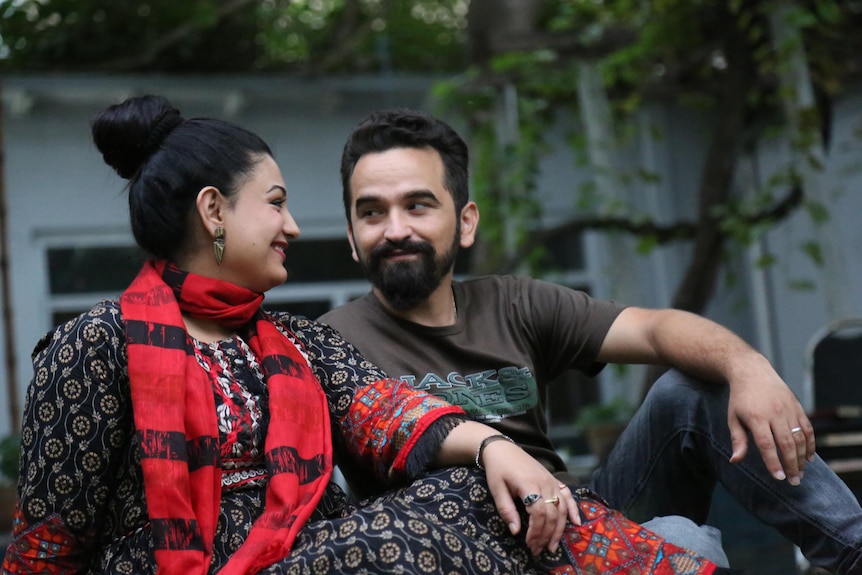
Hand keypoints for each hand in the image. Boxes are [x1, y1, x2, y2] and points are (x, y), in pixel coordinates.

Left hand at [479, 440, 580, 555]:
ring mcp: (551, 480)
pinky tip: (576, 523)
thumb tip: (516, 532)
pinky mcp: (553, 479)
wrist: (502, 448)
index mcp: (529, 484)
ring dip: (559, 529)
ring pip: (562, 508)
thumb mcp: (497, 489)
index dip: (536, 531)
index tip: (529, 544)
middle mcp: (544, 482)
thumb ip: (507, 510)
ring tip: (552, 545)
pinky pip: (568, 495)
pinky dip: (573, 509)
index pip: (539, 512)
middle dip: (546, 535)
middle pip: (552, 513)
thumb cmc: (497, 469)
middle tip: (538, 550)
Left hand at [726, 359, 815, 484]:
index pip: (767, 444)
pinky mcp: (797, 407)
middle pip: (787, 444)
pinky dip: (810, 444)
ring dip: (802, 458)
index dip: (774, 462)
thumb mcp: (733, 418)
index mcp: (756, 417)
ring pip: (800, 438)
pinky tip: (808, 458)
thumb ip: (738, 440)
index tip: (778, 478)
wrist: (752, 372)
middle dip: (791, 465)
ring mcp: (788, 409)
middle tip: (793, 482)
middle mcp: (775, 413)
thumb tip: (735, 461)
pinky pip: (808, 428)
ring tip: (800, 474)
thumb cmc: (740, 399)